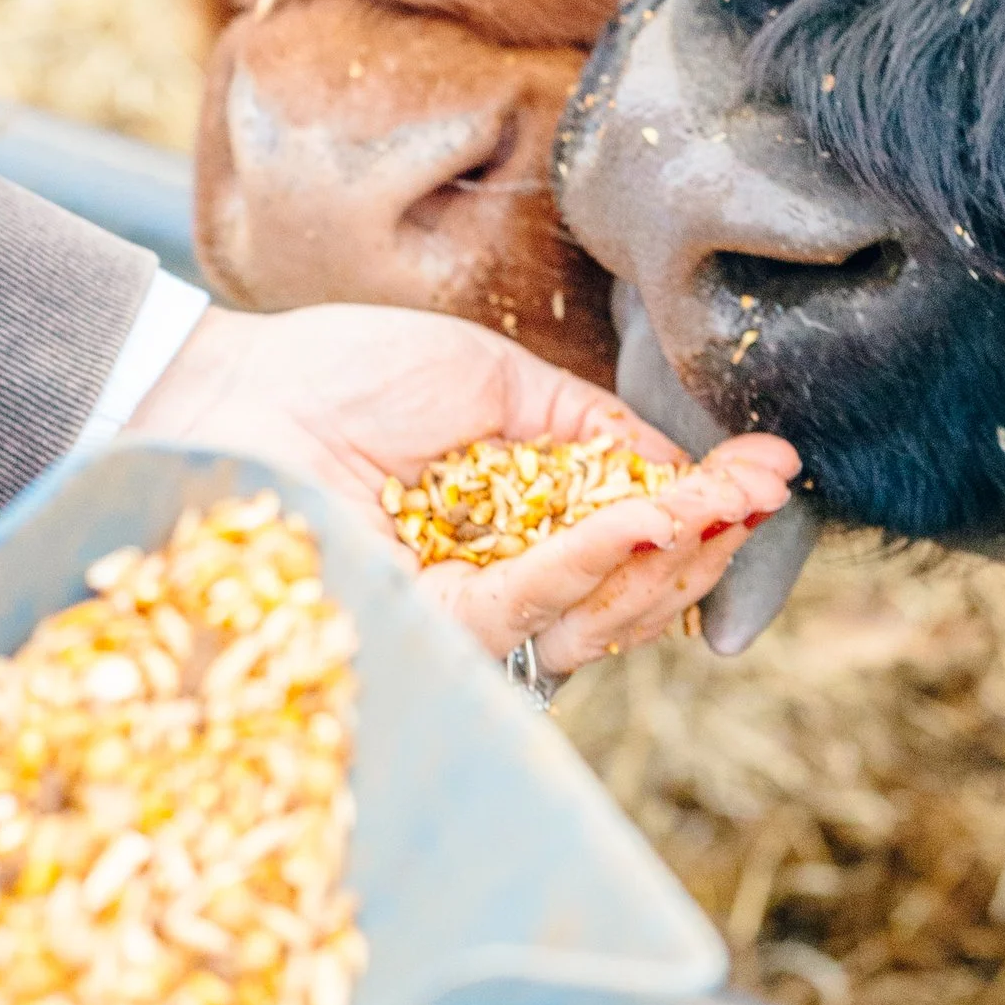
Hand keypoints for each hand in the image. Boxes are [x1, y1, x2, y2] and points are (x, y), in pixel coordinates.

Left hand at [131, 301, 798, 677]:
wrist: (232, 392)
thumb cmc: (336, 373)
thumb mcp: (493, 381)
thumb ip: (587, 428)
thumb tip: (679, 466)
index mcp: (516, 523)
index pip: (632, 533)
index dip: (707, 507)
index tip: (771, 470)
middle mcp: (499, 580)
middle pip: (635, 590)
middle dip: (711, 539)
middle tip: (765, 489)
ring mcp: (468, 614)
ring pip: (602, 610)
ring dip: (677, 551)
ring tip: (728, 501)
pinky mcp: (433, 631)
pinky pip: (536, 601)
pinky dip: (603, 558)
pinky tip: (656, 517)